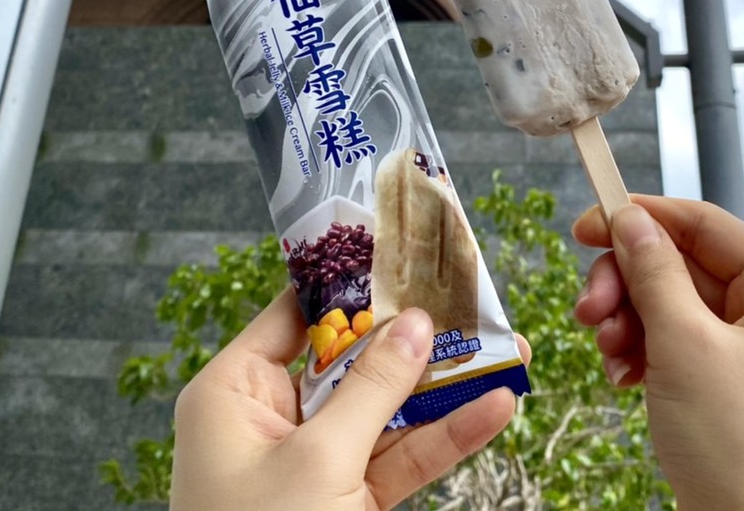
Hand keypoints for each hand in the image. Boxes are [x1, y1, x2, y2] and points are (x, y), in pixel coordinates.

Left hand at [171, 290, 529, 510]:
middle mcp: (269, 419)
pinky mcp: (344, 503)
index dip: (352, 288)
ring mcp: (310, 464)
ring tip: (509, 353)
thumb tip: (416, 323)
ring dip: (445, 388)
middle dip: (415, 338)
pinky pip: (398, 458)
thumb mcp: (319, 461)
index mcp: (233, 392)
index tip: (406, 256)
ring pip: (385, 411)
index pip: (296, 316)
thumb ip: (372, 390)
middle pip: (350, 360)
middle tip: (473, 304)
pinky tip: (493, 410)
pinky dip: (444, 438)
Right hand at [573, 196, 743, 510]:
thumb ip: (654, 274)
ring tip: (607, 354)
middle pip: (687, 268)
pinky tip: (624, 378)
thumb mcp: (688, 347)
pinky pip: (687, 353)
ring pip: (680, 312)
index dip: (639, 219)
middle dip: (629, 286)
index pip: (705, 225)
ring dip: (632, 323)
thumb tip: (629, 219)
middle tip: (586, 311)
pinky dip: (649, 357)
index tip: (583, 228)